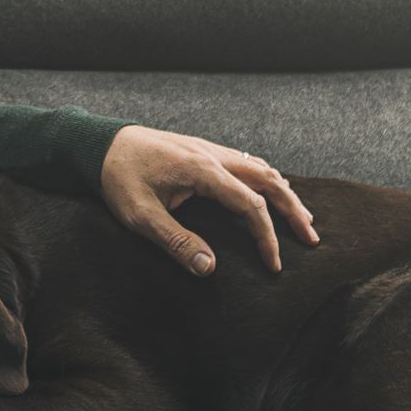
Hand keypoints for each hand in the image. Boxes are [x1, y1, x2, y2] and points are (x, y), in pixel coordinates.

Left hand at [98, 125, 317, 274]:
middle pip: (269, 180)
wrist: (99, 142)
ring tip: (301, 218)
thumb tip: (209, 267)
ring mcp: (210, 149)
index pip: (250, 204)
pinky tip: (269, 192)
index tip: (273, 264)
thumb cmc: (118, 178)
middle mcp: (213, 155)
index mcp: (202, 170)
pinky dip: (266, 179)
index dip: (266, 236)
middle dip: (293, 210)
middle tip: (311, 237)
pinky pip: (246, 162)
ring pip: (261, 167)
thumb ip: (175, 241)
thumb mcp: (140, 216)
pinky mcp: (202, 150)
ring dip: (284, 192)